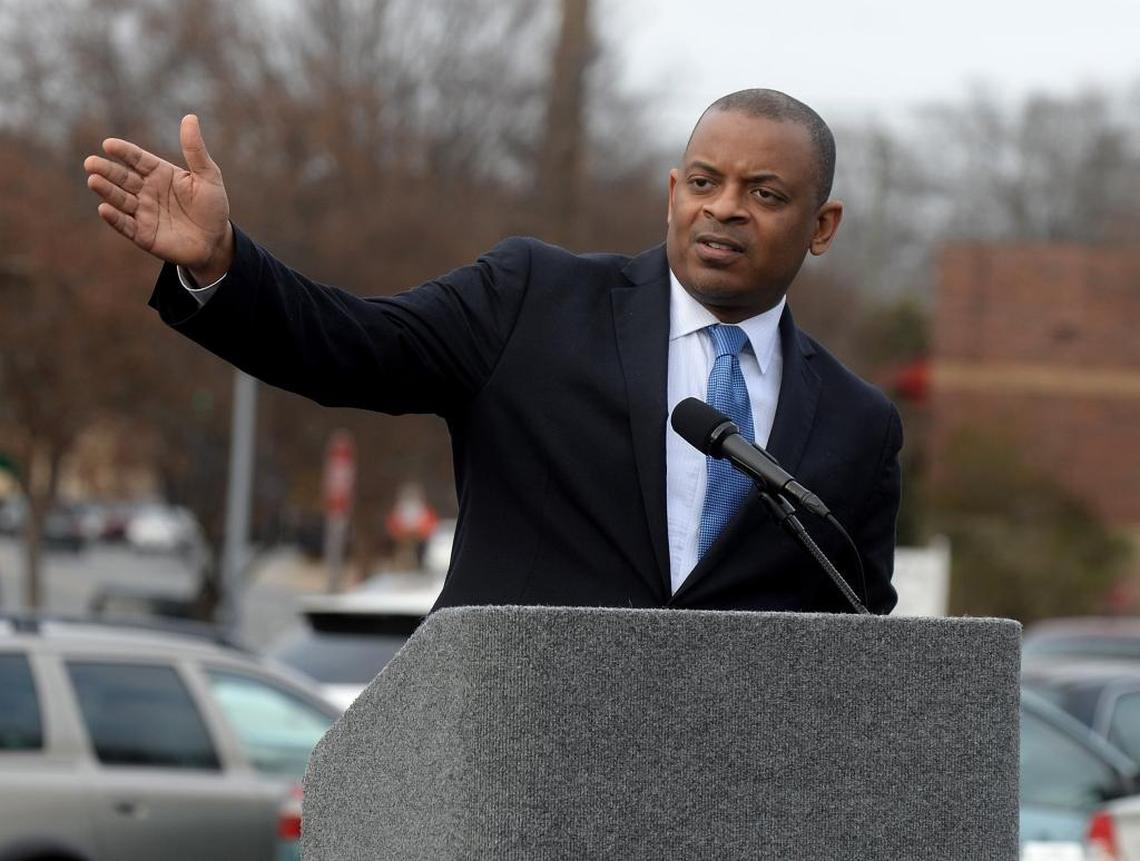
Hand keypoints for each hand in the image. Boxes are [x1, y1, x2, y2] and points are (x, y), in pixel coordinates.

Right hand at [84, 114, 232, 283]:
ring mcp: (143, 212)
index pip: (137, 159)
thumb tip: (190, 117)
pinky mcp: (143, 234)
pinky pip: (126, 225)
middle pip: (123, 177)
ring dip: (106, 191)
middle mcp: (146, 191)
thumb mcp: (208, 177)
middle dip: (107, 170)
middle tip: (91, 162)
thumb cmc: (212, 207)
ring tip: (93, 180)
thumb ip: (195, 150)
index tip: (109, 144)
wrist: (215, 242)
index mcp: (159, 173)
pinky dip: (115, 218)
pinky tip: (104, 209)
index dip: (124, 152)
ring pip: (120, 199)